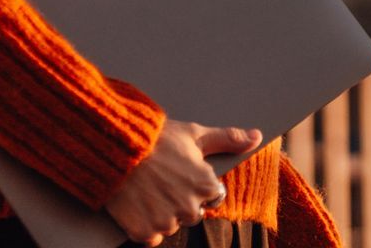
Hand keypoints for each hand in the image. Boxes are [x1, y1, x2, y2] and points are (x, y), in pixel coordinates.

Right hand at [105, 118, 261, 245]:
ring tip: (147, 188)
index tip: (180, 171)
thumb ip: (228, 139)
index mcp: (206, 185)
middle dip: (180, 199)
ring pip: (171, 224)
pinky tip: (137, 203)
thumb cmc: (155, 138)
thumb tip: (257, 137)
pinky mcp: (145, 232)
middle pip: (192, 213)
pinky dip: (144, 224)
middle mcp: (189, 208)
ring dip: (161, 212)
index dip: (196, 183)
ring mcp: (166, 222)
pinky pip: (151, 236)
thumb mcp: (194, 134)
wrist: (113, 146)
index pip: (212, 195)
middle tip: (162, 179)